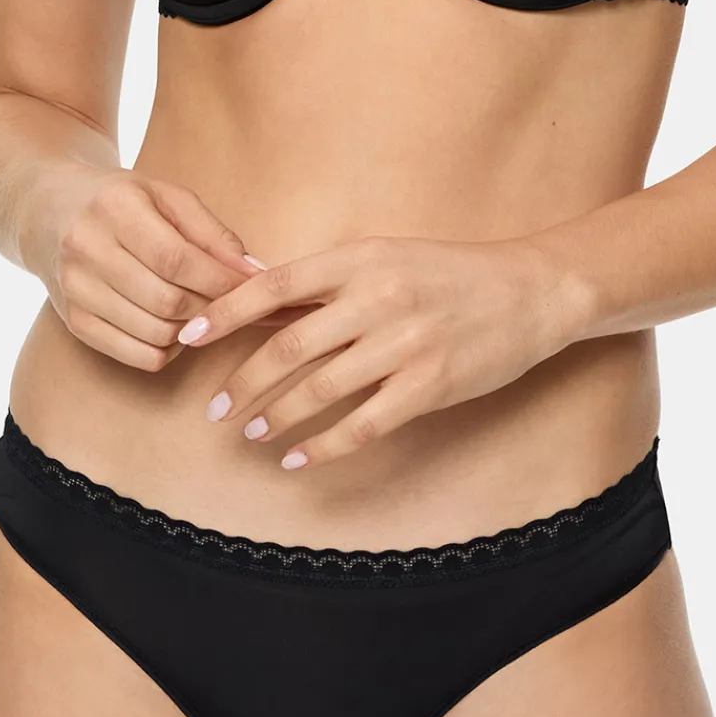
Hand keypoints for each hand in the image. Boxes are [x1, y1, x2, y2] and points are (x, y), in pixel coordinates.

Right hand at [21, 165, 266, 370]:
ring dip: (192, 330)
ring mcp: (75, 290)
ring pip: (154, 333)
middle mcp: (87, 250)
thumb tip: (253, 272)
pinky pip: (136, 355)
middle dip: (211, 307)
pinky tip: (173, 326)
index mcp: (115, 208)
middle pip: (167, 301)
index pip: (176, 259)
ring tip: (202, 309)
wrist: (48, 212)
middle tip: (232, 302)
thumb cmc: (121, 200)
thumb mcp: (166, 196)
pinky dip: (168, 349)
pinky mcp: (73, 322)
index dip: (220, 280)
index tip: (253, 286)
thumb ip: (212, 232)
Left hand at [176, 234, 586, 469]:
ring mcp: (405, 344)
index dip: (225, 313)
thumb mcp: (385, 258)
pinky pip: (362, 424)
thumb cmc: (449, 273)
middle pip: (288, 346)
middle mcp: (377, 298)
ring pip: (319, 389)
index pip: (275, 285)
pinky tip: (299, 459)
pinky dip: (324, 446)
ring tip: (252, 433)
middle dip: (243, 382)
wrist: (528, 290)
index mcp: (359, 258)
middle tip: (214, 408)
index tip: (187, 337)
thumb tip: (257, 300)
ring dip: (276, 416)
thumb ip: (327, 283)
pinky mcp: (429, 385)